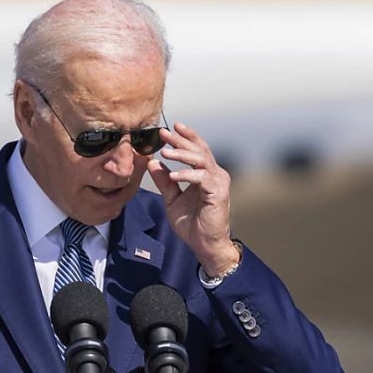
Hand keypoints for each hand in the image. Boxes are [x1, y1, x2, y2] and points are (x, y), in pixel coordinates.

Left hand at [147, 122, 239, 275]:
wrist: (205, 244)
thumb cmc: (192, 224)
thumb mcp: (172, 200)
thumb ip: (165, 182)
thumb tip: (153, 163)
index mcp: (206, 174)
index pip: (197, 149)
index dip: (185, 137)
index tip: (170, 128)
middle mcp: (215, 175)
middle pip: (200, 150)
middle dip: (181, 140)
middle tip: (164, 133)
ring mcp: (219, 183)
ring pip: (202, 160)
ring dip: (183, 154)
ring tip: (166, 152)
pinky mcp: (219, 193)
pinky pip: (202, 178)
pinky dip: (187, 174)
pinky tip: (174, 175)